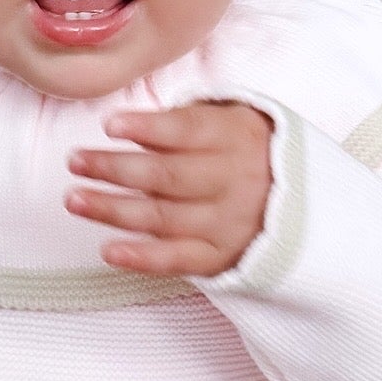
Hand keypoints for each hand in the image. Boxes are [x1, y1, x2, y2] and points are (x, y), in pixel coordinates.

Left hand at [64, 100, 273, 278]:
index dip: (148, 127)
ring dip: (113, 210)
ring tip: (74, 199)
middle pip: (167, 175)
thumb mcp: (233, 123)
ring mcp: (227, 223)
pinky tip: (109, 251)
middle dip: (115, 168)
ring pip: (163, 218)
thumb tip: (134, 125)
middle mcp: (235, 181)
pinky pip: (178, 259)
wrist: (307, 209)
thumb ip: (189, 120)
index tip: (109, 124)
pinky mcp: (220, 258)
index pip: (188, 130)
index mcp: (237, 138)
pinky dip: (142, 258)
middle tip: (75, 160)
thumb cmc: (249, 155)